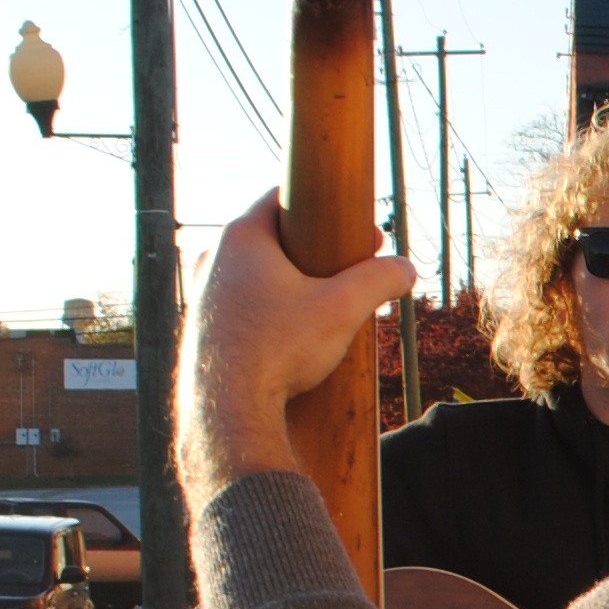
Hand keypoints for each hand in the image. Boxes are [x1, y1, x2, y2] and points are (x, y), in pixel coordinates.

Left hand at [175, 190, 416, 500]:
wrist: (226, 410)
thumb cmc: (278, 350)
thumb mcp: (343, 309)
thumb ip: (379, 281)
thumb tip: (407, 269)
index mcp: (241, 237)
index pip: (282, 198)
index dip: (330, 211)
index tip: (364, 238)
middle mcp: (213, 259)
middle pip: (272, 239)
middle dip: (315, 252)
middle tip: (351, 275)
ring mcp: (202, 295)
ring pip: (255, 275)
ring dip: (290, 284)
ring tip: (324, 309)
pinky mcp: (201, 329)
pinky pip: (242, 307)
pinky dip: (269, 311)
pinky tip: (292, 337)